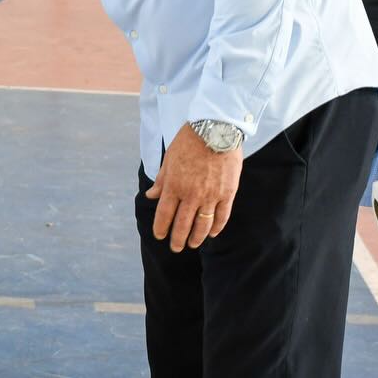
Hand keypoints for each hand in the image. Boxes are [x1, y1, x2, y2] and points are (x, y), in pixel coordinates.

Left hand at [144, 123, 242, 251]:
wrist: (215, 129)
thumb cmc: (189, 141)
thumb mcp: (169, 158)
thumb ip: (161, 180)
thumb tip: (151, 195)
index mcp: (174, 185)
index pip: (164, 214)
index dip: (160, 228)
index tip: (159, 235)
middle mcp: (191, 194)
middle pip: (182, 225)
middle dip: (177, 239)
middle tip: (175, 247)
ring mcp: (210, 196)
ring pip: (202, 225)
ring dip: (196, 237)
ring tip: (192, 244)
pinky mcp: (227, 193)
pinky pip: (222, 216)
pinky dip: (216, 227)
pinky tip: (212, 234)